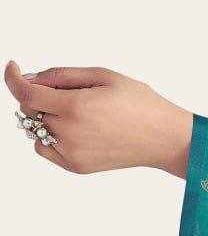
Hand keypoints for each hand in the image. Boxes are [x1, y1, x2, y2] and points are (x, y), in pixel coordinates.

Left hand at [4, 61, 193, 176]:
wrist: (164, 138)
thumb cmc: (140, 104)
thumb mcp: (104, 76)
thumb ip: (63, 75)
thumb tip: (31, 78)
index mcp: (76, 106)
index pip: (25, 93)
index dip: (13, 78)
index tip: (13, 69)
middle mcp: (69, 132)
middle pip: (30, 109)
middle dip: (39, 95)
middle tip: (68, 91)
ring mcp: (70, 152)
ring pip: (35, 129)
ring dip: (45, 116)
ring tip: (77, 112)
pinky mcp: (75, 166)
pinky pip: (44, 148)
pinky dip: (49, 136)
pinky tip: (74, 129)